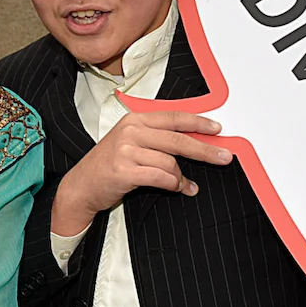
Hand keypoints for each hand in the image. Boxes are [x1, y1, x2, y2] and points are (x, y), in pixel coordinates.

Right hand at [52, 110, 232, 236]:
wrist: (81, 186)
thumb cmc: (108, 165)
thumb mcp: (130, 142)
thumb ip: (157, 138)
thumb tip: (192, 142)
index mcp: (134, 120)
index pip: (173, 117)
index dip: (198, 122)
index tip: (217, 128)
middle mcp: (131, 131)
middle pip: (178, 139)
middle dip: (205, 149)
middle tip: (223, 157)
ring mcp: (126, 150)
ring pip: (170, 162)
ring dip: (182, 177)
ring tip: (186, 185)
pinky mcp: (124, 170)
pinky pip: (162, 178)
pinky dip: (175, 185)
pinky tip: (180, 189)